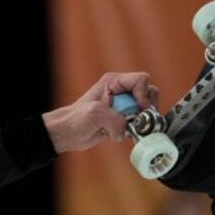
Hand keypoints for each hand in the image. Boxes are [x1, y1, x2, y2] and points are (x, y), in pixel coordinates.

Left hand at [42, 72, 160, 153]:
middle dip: (144, 109)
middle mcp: (121, 91)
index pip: (142, 80)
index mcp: (114, 82)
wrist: (65, 134)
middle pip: (149, 94)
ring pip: (145, 109)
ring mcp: (123, 105)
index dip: (143, 94)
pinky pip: (139, 122)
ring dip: (139, 121)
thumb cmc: (73, 120)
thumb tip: (125, 130)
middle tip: (133, 120)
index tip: (138, 108)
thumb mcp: (95, 115)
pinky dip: (134, 130)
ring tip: (122, 128)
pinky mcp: (122, 119)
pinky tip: (119, 133)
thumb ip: (115, 120)